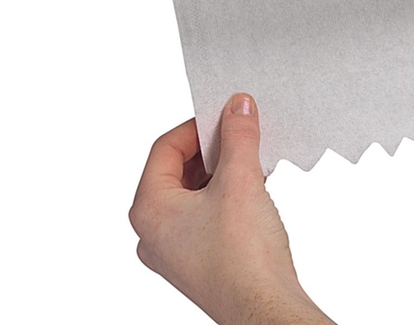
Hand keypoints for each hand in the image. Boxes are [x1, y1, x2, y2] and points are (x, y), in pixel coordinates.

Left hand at [129, 95, 335, 324]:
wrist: (265, 309)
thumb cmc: (243, 258)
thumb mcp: (241, 179)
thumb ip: (237, 136)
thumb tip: (238, 109)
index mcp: (148, 210)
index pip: (164, 148)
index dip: (197, 126)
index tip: (224, 116)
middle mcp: (152, 234)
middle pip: (175, 171)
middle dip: (210, 150)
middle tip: (238, 136)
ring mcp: (173, 253)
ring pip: (191, 195)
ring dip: (219, 174)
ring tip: (249, 163)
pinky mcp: (196, 265)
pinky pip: (203, 218)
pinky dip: (223, 199)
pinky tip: (251, 193)